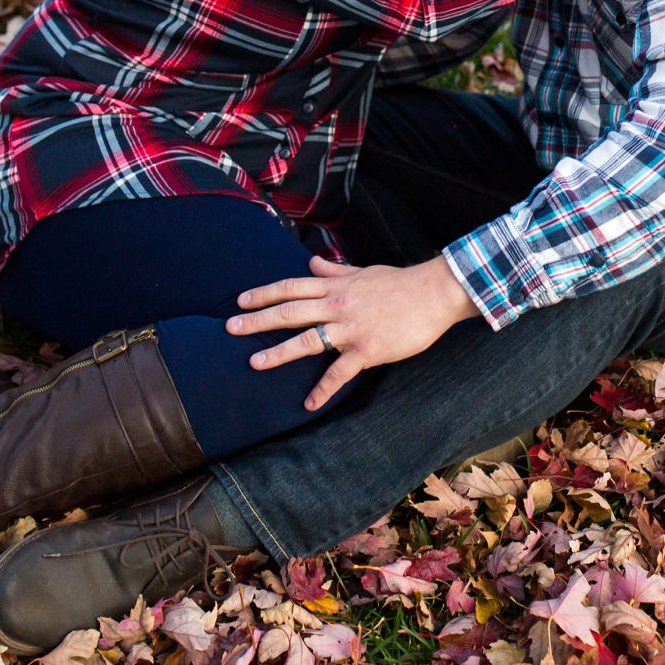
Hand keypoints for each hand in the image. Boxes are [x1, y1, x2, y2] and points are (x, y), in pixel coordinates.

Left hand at [229, 256, 479, 410]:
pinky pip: (339, 372)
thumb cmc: (400, 282)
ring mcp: (351, 328)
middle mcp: (337, 305)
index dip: (264, 293)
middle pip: (290, 311)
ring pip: (307, 340)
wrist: (434, 293)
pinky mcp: (368, 349)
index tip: (240, 300)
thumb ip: (335, 269)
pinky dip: (323, 389)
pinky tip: (308, 403)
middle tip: (231, 328)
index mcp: (336, 286)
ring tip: (254, 364)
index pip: (291, 286)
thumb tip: (312, 261)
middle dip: (258, 320)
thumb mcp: (363, 270)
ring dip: (278, 353)